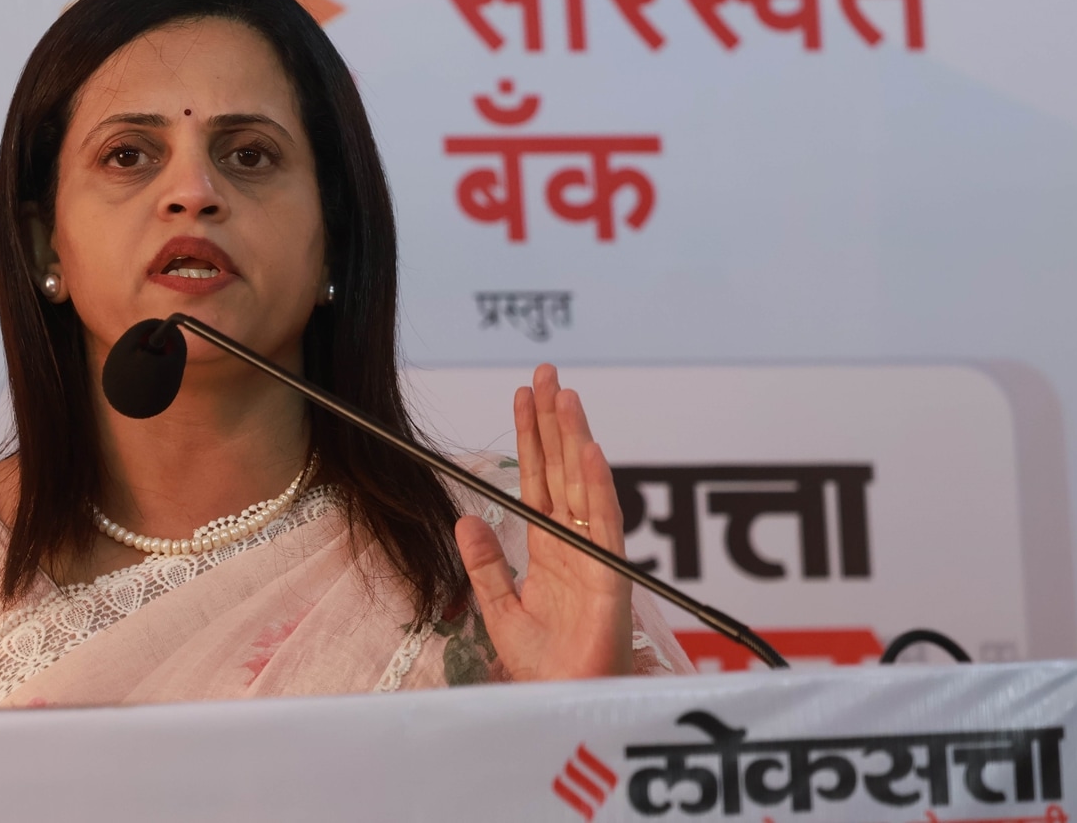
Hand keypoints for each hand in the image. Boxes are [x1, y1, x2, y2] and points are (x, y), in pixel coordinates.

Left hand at [454, 364, 631, 679]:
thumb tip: (465, 518)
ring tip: (565, 396)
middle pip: (562, 470)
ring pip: (584, 485)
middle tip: (546, 375)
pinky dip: (597, 486)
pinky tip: (588, 451)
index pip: (539, 480)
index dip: (532, 438)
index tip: (525, 396)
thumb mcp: (499, 609)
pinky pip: (605, 524)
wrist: (563, 702)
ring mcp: (596, 554)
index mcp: (550, 548)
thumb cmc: (544, 665)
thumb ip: (485, 563)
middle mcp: (575, 543)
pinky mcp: (610, 575)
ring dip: (575, 439)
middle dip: (554, 421)